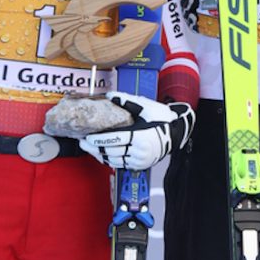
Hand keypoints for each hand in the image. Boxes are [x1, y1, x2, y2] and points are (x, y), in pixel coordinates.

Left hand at [80, 91, 194, 169]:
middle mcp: (140, 151)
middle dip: (94, 148)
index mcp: (140, 135)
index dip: (97, 140)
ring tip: (89, 149)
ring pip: (114, 160)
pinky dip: (109, 160)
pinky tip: (102, 155)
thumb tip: (108, 95)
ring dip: (99, 155)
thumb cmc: (162, 117)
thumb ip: (126, 100)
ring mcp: (140, 160)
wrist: (177, 131)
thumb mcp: (146, 106)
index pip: (113, 140)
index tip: (85, 137)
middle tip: (82, 142)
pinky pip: (121, 164)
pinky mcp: (141, 165)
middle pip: (111, 151)